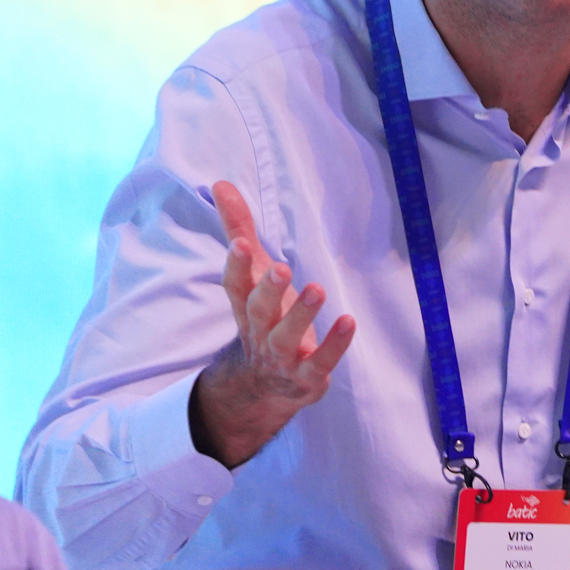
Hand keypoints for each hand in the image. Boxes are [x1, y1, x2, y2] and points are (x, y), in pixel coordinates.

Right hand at [189, 181, 356, 468]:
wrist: (265, 386)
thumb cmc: (264, 315)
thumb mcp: (252, 275)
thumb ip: (239, 229)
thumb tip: (221, 184)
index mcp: (246, 305)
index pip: (235, 285)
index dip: (236, 267)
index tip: (240, 244)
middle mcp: (260, 331)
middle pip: (258, 311)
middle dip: (269, 290)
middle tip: (282, 269)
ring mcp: (282, 357)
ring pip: (286, 338)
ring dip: (301, 315)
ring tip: (318, 289)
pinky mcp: (307, 377)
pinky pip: (320, 363)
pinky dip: (334, 345)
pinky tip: (349, 321)